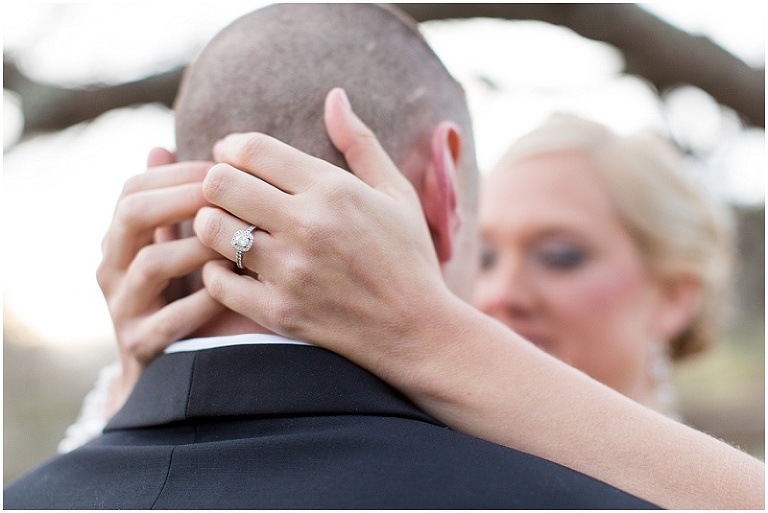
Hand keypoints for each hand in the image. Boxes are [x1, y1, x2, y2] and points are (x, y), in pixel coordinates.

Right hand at [97, 148, 224, 415]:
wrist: (164, 371)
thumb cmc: (173, 297)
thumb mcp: (164, 247)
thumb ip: (166, 206)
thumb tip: (159, 147)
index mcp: (118, 241)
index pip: (133, 189)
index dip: (177, 173)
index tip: (222, 166)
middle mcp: (112, 270)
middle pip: (132, 215)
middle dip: (182, 197)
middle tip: (226, 192)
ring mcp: (124, 308)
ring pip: (152, 264)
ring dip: (198, 245)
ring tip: (237, 237)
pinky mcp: (143, 344)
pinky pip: (172, 319)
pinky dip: (205, 300)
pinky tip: (235, 286)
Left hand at [195, 88, 451, 371]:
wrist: (418, 330)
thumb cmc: (409, 257)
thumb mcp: (397, 193)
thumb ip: (361, 143)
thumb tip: (335, 96)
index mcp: (334, 190)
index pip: (253, 149)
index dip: (232, 147)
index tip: (233, 157)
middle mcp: (307, 226)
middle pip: (220, 183)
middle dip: (215, 181)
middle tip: (227, 193)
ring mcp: (290, 271)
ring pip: (211, 229)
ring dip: (212, 224)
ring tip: (228, 229)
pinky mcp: (279, 312)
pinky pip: (217, 282)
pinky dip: (216, 272)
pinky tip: (234, 269)